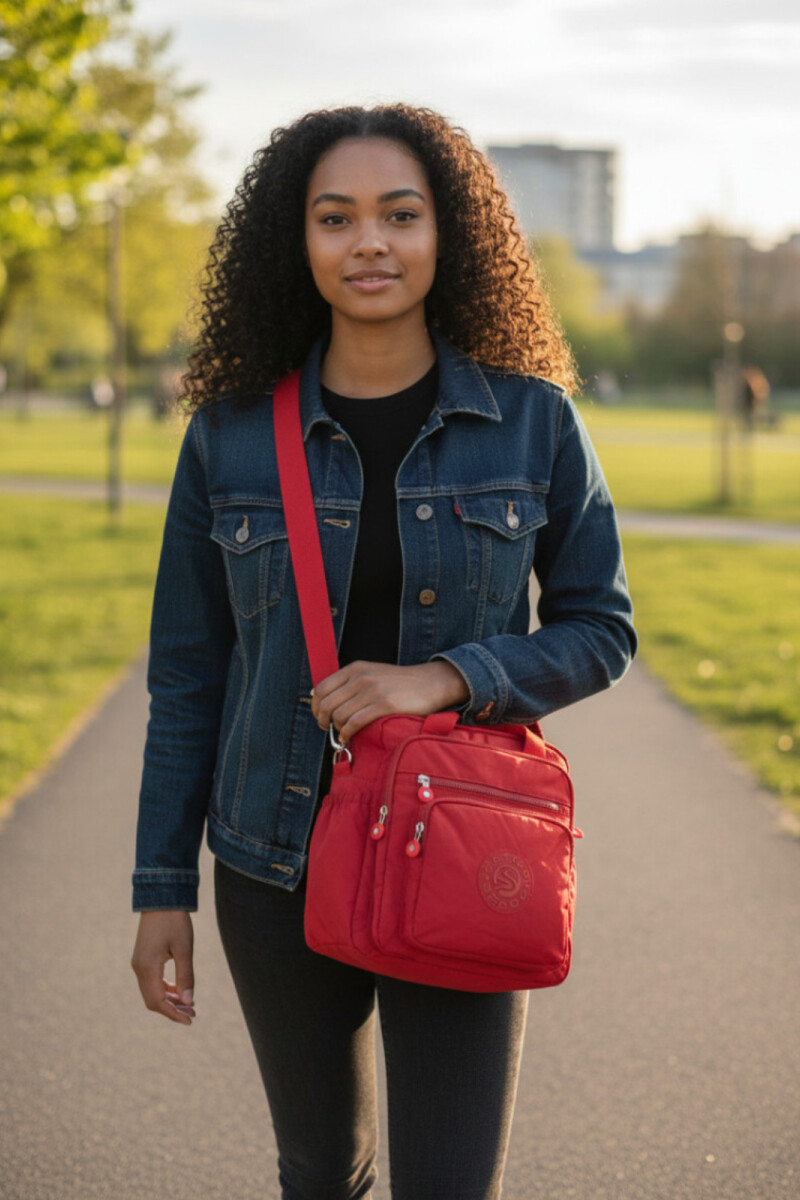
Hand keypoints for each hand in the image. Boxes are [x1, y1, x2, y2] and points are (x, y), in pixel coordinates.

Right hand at [131, 911, 195, 1025]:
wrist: (161, 898)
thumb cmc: (175, 921)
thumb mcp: (185, 948)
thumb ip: (185, 976)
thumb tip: (188, 1002)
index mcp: (147, 967)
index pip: (158, 1002)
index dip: (174, 1014)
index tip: (190, 1020)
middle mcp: (139, 968)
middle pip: (152, 1001)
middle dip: (171, 1010)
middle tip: (192, 1013)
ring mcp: (138, 963)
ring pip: (151, 992)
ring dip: (168, 1001)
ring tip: (189, 1004)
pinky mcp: (142, 958)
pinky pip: (151, 982)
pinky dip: (164, 990)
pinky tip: (179, 990)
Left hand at [310, 660, 468, 742]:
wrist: (430, 682)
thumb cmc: (400, 683)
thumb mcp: (372, 673)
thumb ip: (351, 683)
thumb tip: (327, 702)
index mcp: (355, 669)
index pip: (322, 688)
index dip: (315, 706)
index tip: (320, 717)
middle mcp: (360, 677)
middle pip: (326, 704)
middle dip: (323, 720)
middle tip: (328, 729)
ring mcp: (372, 690)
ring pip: (339, 715)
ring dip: (336, 729)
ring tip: (342, 733)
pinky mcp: (384, 705)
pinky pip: (355, 723)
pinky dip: (347, 733)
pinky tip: (348, 737)